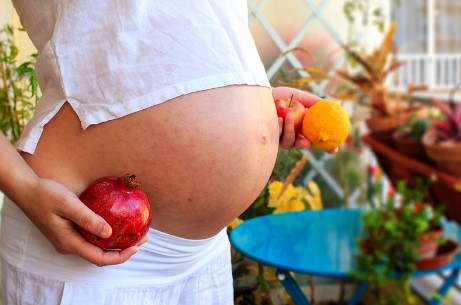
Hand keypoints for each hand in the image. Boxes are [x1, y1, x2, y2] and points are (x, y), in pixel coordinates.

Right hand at [22, 177, 146, 265]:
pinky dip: (106, 235)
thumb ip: (88, 219)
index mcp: (69, 242)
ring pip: (96, 248)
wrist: (26, 190)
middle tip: (142, 238)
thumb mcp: (68, 204)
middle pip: (100, 255)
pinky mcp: (69, 231)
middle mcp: (70, 245)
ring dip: (115, 244)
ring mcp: (69, 239)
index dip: (120, 256)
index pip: (99, 258)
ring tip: (134, 233)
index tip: (137, 247)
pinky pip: (91, 239)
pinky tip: (117, 225)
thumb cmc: (45, 195)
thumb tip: (109, 232)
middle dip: (123, 250)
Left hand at [273, 87, 337, 152]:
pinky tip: (279, 118)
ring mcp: (282, 139)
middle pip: (303, 146)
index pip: (318, 141)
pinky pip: (276, 137)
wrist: (266, 93)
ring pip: (288, 143)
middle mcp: (294, 136)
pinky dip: (279, 128)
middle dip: (305, 145)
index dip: (327, 148)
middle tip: (306, 141)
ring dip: (290, 131)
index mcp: (305, 129)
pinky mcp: (270, 138)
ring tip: (289, 116)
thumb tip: (334, 106)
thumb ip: (316, 103)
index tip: (334, 149)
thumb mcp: (303, 97)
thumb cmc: (285, 96)